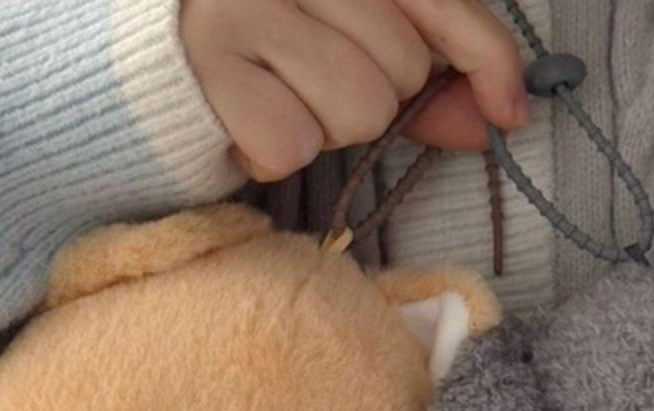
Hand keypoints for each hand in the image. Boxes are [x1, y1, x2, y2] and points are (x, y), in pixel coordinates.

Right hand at [181, 0, 528, 182]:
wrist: (143, 48)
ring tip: (277, 96)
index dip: (485, 59)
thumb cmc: (265, 42)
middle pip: (400, 73)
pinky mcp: (207, 63)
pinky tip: (243, 119)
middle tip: (313, 79)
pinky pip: (291, 144)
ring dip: (323, 129)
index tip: (509, 112)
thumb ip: (425, 70)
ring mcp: (244, 4)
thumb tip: (494, 119)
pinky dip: (271, 151)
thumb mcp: (350, 35)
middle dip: (375, 98)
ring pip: (355, 112)